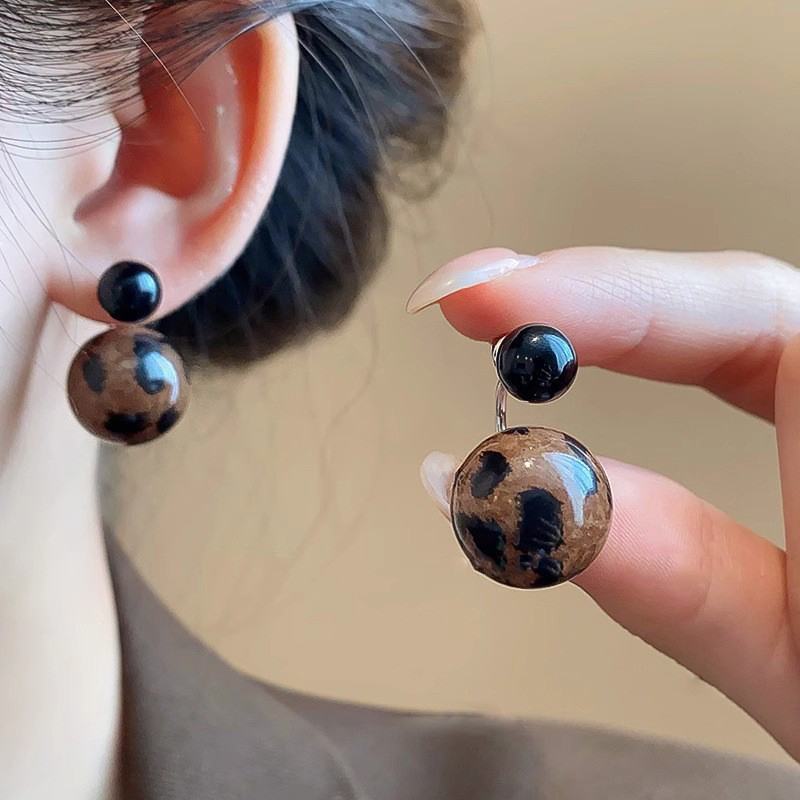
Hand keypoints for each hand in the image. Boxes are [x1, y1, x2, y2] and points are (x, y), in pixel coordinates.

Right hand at [410, 246, 799, 759]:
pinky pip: (740, 373)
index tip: (488, 301)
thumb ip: (677, 580)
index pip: (749, 313)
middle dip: (586, 294)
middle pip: (730, 304)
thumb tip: (528, 493)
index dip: (602, 292)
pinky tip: (583, 360)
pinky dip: (647, 359)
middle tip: (472, 303)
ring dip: (606, 318)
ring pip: (730, 331)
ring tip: (505, 318)